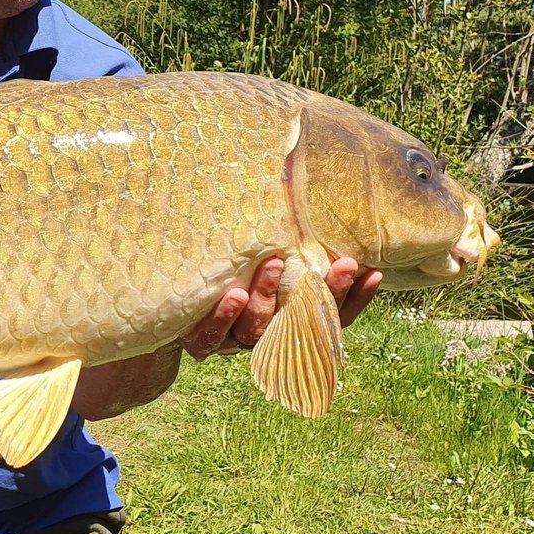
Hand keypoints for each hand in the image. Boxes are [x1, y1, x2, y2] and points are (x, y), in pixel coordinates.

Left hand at [179, 256, 382, 360]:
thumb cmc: (221, 267)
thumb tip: (309, 191)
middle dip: (322, 294)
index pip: (330, 315)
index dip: (353, 298)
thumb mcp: (253, 254)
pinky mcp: (199, 341)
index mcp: (286, 320)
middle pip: (301, 324)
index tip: (370, 270)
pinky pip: (212, 336)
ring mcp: (231, 340)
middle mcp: (264, 334)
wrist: (163, 302)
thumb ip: (284, 241)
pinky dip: (225, 316)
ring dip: (270, 297)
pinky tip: (235, 294)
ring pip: (257, 330)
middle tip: (337, 263)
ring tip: (274, 264)